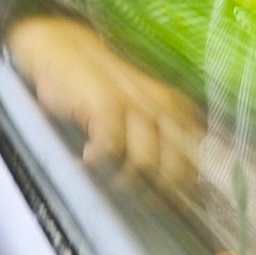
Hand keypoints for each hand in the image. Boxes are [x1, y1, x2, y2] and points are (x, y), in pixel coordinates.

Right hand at [5, 11, 199, 190]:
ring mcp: (134, 105)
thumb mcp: (138, 108)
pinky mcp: (104, 105)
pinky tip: (86, 159)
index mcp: (177, 108)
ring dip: (123, 182)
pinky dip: (98, 163)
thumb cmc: (100, 86)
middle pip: (173, 170)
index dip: (180, 191)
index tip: (165, 207)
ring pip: (144, 164)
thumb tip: (170, 187)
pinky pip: (110, 151)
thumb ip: (158, 139)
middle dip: (154, 194)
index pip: (193, 162)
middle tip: (131, 200)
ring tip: (105, 179)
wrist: (62, 47)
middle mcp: (162, 106)